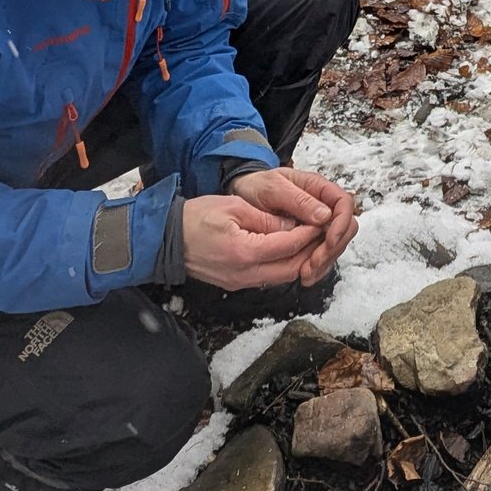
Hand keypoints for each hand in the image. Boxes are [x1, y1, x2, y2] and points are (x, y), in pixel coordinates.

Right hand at [180, 194, 325, 291]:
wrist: (167, 240)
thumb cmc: (196, 218)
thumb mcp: (234, 208)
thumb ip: (266, 219)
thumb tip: (293, 224)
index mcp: (245, 252)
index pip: (289, 246)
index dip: (309, 233)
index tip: (321, 220)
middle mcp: (245, 273)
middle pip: (292, 268)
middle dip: (311, 251)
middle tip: (323, 232)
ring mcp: (241, 282)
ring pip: (283, 276)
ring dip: (300, 259)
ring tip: (310, 239)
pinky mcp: (237, 283)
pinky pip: (269, 276)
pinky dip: (284, 264)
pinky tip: (289, 248)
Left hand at [228, 166, 360, 285]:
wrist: (241, 195)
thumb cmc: (255, 187)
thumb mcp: (272, 188)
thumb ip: (298, 200)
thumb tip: (325, 215)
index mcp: (317, 188)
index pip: (343, 203)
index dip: (341, 223)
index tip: (329, 240)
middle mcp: (321, 206)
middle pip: (345, 227)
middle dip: (333, 247)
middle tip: (314, 262)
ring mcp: (316, 224)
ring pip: (335, 245)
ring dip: (324, 261)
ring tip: (305, 273)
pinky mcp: (308, 239)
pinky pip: (321, 255)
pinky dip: (316, 268)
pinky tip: (303, 274)